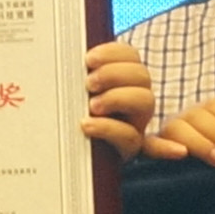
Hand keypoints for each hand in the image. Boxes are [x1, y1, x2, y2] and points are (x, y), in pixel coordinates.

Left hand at [81, 38, 154, 153]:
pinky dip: (110, 129)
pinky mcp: (128, 148)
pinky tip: (87, 126)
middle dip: (114, 74)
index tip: (88, 59)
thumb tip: (75, 59)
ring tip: (91, 106)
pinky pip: (130, 137)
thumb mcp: (74, 92)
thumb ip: (79, 75)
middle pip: (142, 76)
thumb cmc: (70, 119)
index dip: (113, 53)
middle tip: (88, 84)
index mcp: (123, 80)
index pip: (131, 56)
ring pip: (145, 101)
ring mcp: (136, 124)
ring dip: (117, 97)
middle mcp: (134, 100)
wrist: (68, 160)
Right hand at [143, 94, 214, 165]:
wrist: (172, 193)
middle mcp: (180, 121)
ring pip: (177, 128)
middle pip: (197, 115)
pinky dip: (165, 148)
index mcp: (199, 116)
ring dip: (201, 142)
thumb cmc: (207, 168)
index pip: (214, 106)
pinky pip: (150, 146)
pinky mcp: (146, 153)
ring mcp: (162, 135)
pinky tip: (181, 154)